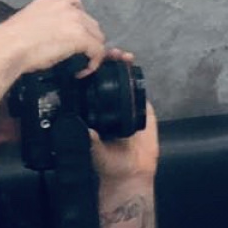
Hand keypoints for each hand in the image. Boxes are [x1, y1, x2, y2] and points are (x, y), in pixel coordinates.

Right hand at [0, 0, 106, 79]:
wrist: (8, 47)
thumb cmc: (10, 40)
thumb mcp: (28, 22)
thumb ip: (44, 23)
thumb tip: (48, 36)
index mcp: (51, 1)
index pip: (76, 3)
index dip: (79, 21)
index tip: (72, 35)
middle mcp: (67, 7)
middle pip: (90, 21)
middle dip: (87, 37)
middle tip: (78, 53)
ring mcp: (76, 21)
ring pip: (97, 36)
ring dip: (92, 49)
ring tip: (81, 62)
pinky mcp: (81, 36)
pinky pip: (98, 50)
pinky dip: (94, 62)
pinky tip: (83, 72)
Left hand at [91, 55, 158, 184]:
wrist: (132, 173)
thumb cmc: (108, 164)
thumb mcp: (94, 152)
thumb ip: (91, 142)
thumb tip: (85, 130)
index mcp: (92, 113)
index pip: (88, 88)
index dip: (88, 73)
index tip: (86, 61)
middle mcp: (106, 105)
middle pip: (105, 78)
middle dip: (105, 63)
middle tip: (107, 53)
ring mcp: (125, 104)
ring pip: (122, 78)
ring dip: (120, 64)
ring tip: (121, 55)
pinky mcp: (142, 107)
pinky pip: (138, 87)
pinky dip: (135, 73)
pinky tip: (131, 63)